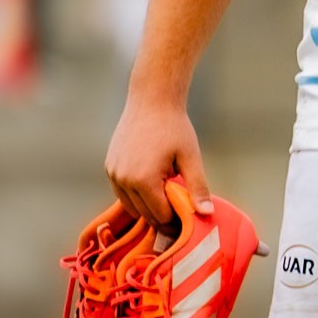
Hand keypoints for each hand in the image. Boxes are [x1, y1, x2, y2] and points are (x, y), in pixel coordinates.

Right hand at [105, 94, 212, 228]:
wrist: (152, 100)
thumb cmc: (174, 127)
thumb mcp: (190, 157)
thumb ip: (198, 187)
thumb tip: (208, 213)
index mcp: (144, 180)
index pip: (160, 215)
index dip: (175, 217)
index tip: (187, 213)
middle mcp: (124, 180)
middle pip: (144, 214)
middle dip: (162, 214)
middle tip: (179, 208)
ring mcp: (114, 174)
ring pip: (131, 205)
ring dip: (148, 205)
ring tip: (167, 194)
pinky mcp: (110, 167)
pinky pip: (122, 192)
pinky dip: (136, 195)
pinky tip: (153, 184)